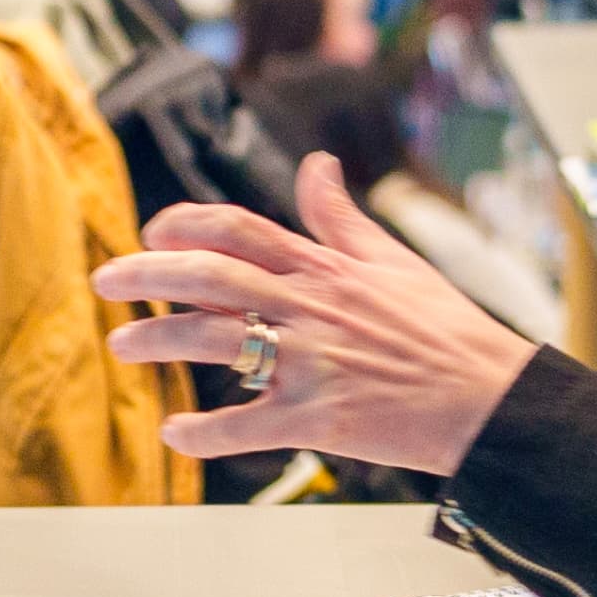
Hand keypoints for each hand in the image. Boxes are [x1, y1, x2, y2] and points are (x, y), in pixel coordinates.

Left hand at [99, 156, 540, 473]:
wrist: (491, 398)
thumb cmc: (445, 330)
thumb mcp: (392, 260)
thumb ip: (340, 217)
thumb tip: (317, 163)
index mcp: (325, 268)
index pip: (240, 230)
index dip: (188, 225)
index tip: (153, 232)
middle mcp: (310, 308)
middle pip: (211, 278)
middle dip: (149, 275)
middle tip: (106, 280)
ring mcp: (311, 363)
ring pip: (216, 343)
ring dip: (159, 342)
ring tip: (121, 347)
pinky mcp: (318, 418)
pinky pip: (247, 425)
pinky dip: (206, 432)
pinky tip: (174, 434)